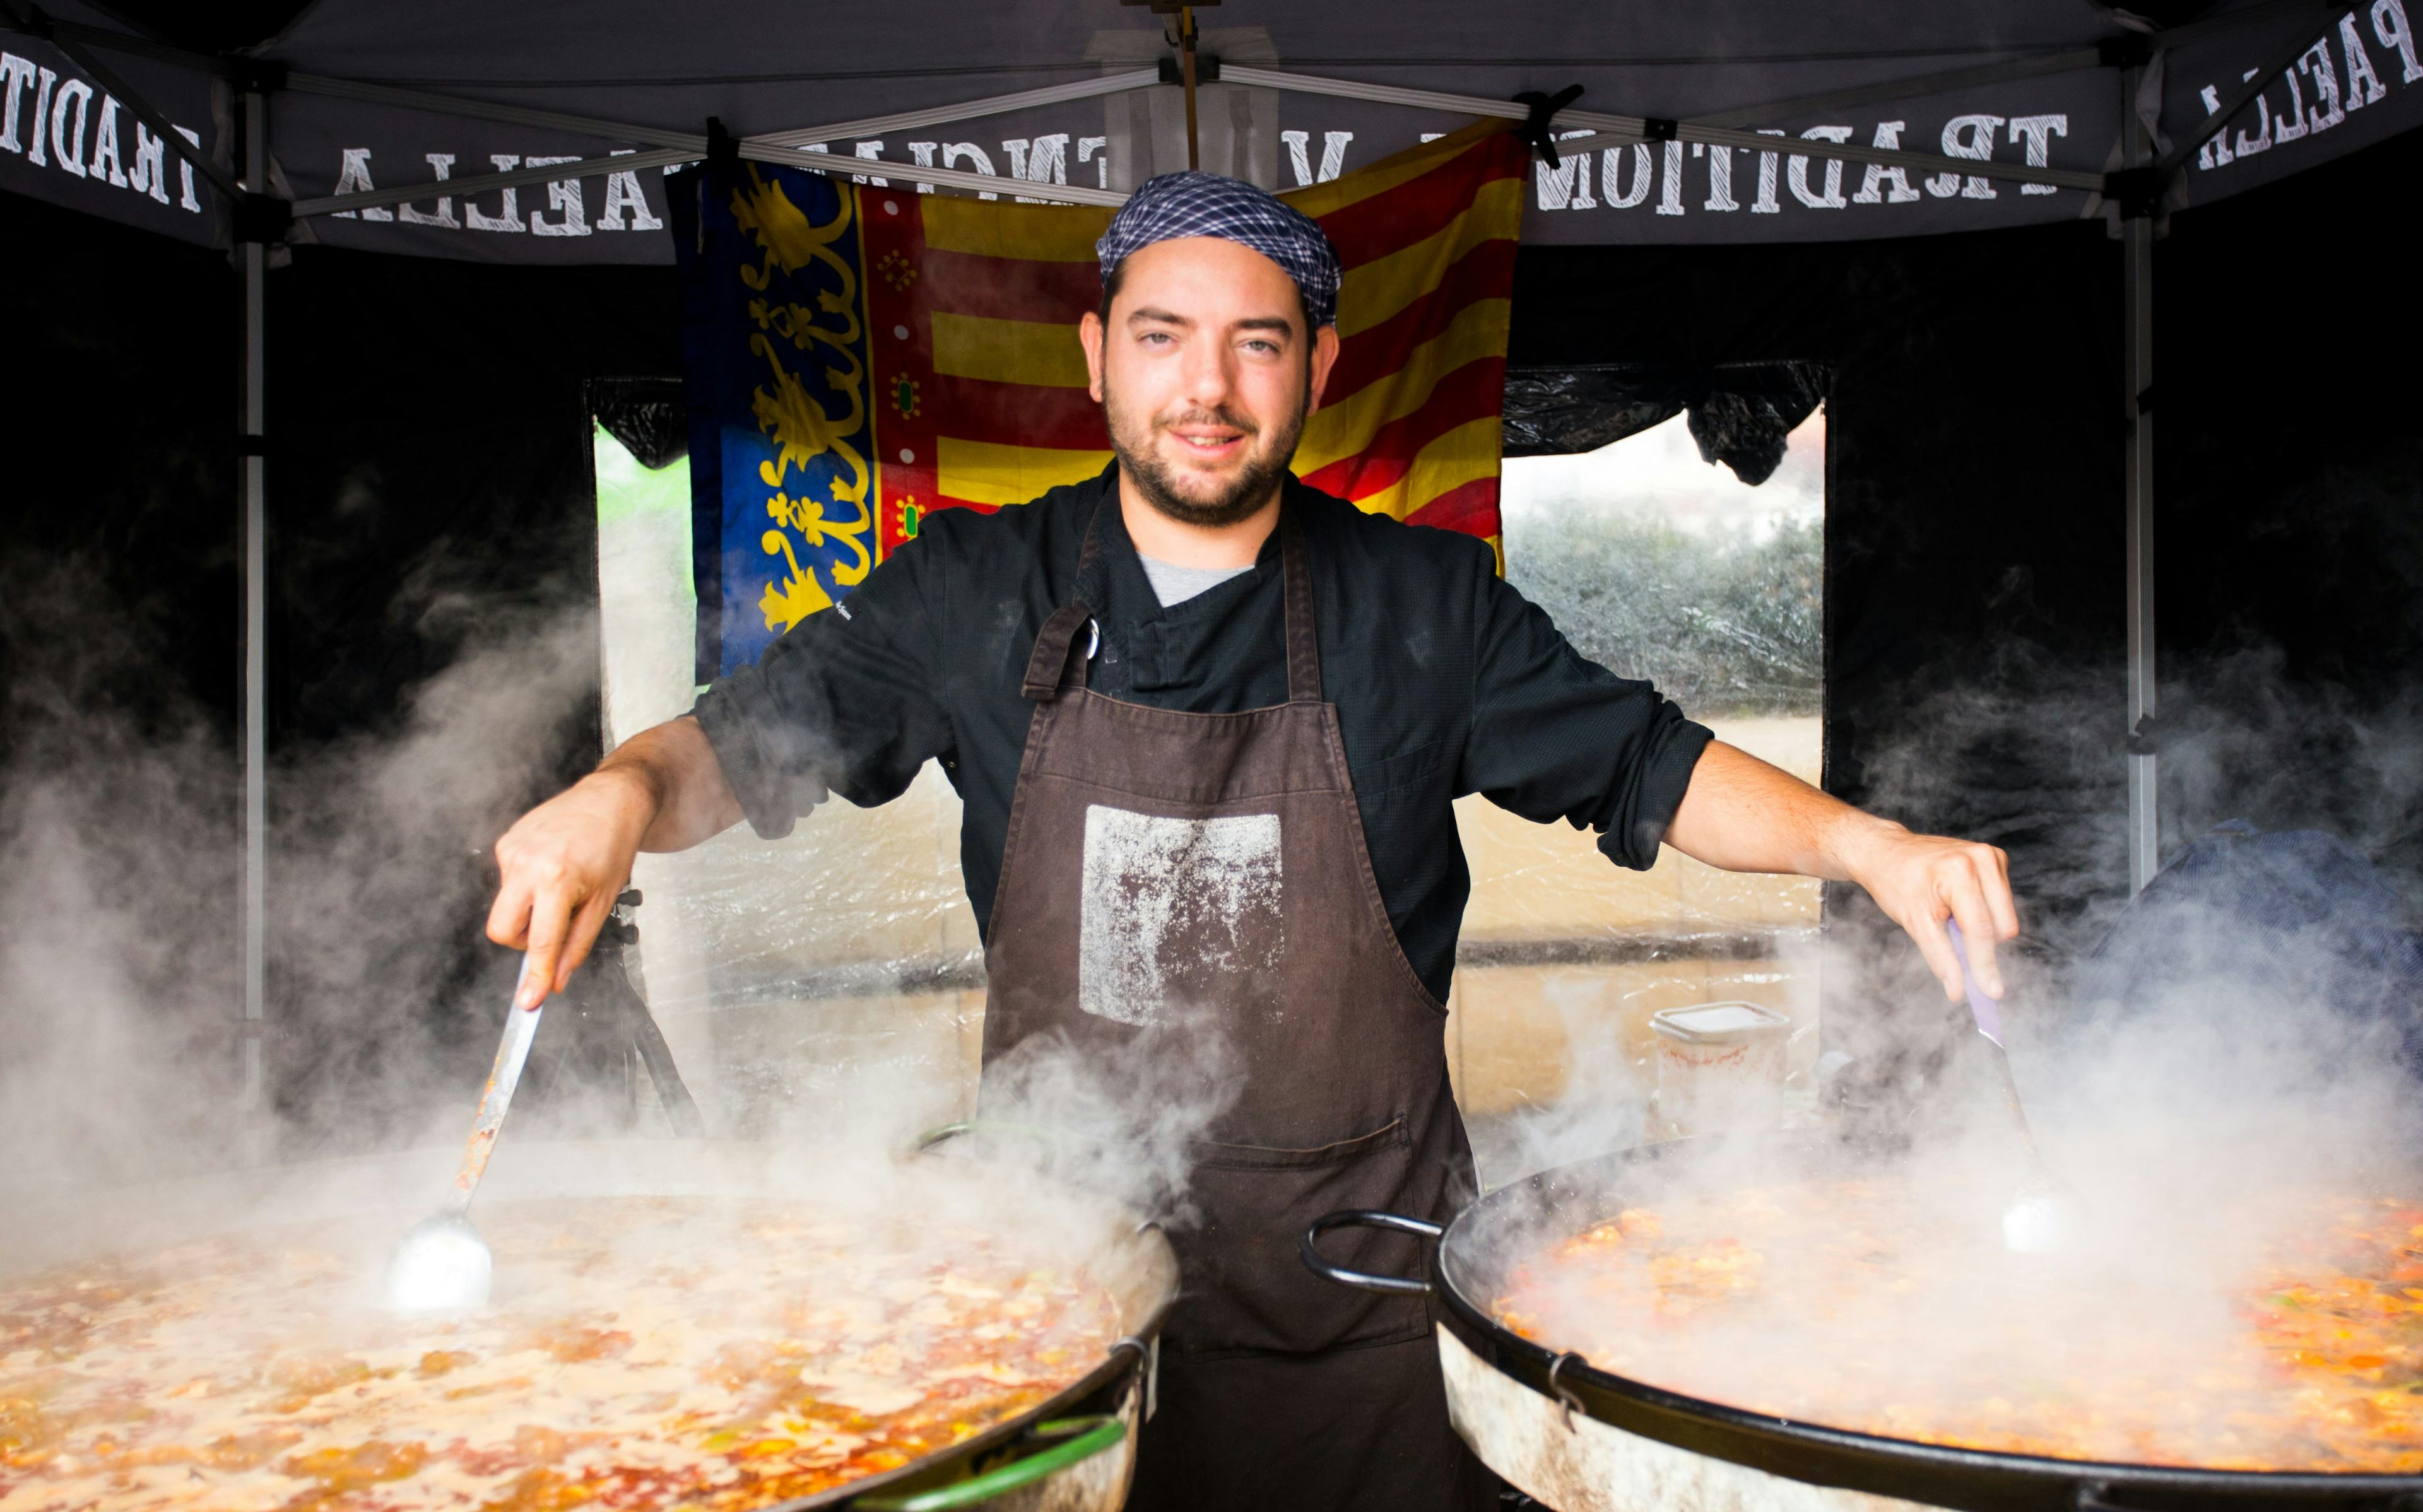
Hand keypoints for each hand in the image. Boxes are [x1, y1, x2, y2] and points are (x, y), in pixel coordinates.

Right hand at [485, 767, 658, 1008]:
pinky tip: (552, 870)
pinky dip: (528, 888)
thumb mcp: (605, 902)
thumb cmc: (613, 846)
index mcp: (557, 879)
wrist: (610, 800)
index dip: (535, 976)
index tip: (528, 1001)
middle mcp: (527, 863)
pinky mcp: (505, 843)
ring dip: (530, 911)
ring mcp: (511, 851)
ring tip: (561, 888)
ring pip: (505, 907)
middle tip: (553, 927)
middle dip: (522, 942)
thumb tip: (557, 981)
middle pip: (501, 930)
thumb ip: (578, 945)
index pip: (541, 942)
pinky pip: (508, 883)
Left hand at [1837, 819, 2017, 1001]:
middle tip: (1948, 935)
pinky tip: (1959, 903)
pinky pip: (2002, 903)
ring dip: (1983, 927)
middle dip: (1981, 943)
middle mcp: (1982, 859)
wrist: (1887, 852)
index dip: (1985, 965)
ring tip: (1950, 914)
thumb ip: (1940, 957)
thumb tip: (1958, 991)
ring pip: (2006, 918)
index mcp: (1960, 871)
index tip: (1992, 993)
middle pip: (2001, 926)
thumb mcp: (1914, 923)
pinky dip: (1984, 913)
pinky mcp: (1996, 859)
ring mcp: (1992, 856)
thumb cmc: (1896, 884)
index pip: (1980, 929)